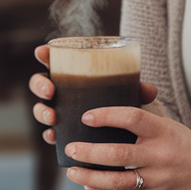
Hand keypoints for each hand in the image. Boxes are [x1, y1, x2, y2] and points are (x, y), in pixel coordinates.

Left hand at [28, 46, 190, 189]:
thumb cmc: (178, 142)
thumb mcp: (165, 121)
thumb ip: (142, 105)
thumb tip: (119, 81)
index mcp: (162, 130)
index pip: (133, 118)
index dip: (107, 116)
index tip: (86, 117)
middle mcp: (160, 155)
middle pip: (119, 154)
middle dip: (89, 152)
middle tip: (69, 148)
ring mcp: (157, 178)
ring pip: (118, 181)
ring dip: (91, 177)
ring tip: (71, 171)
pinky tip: (88, 185)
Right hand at [29, 45, 158, 143]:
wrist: (125, 137)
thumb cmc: (122, 107)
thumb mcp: (129, 97)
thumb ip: (137, 91)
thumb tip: (150, 90)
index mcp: (75, 76)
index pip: (55, 60)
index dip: (45, 54)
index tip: (42, 52)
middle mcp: (62, 93)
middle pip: (41, 83)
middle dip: (40, 85)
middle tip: (51, 90)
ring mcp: (59, 113)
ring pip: (41, 109)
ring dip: (42, 111)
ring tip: (53, 117)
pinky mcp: (62, 133)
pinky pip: (50, 134)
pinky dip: (49, 135)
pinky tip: (54, 136)